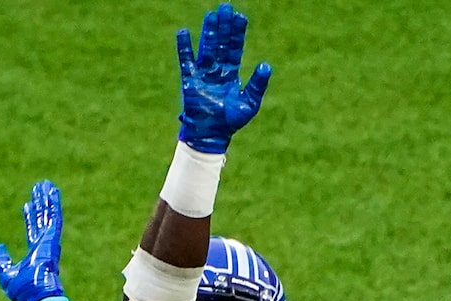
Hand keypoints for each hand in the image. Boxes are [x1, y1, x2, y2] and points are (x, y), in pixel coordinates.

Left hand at [0, 181, 68, 300]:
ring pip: (48, 215)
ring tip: (46, 184)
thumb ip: (1, 261)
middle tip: (41, 189)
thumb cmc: (24, 291)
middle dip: (41, 204)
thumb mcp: (6, 275)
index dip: (30, 217)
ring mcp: (49, 242)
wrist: (37, 298)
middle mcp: (44, 246)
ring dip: (47, 200)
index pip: (32, 231)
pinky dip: (53, 204)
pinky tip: (52, 191)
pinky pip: (53, 218)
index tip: (28, 205)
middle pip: (42, 219)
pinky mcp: (51, 239)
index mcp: (35, 254)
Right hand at [177, 5, 270, 153]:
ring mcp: (203, 74)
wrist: (211, 137)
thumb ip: (257, 84)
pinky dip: (184, 47)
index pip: (235, 48)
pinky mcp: (190, 81)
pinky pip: (186, 61)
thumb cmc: (231, 122)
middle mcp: (217, 70)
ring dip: (209, 32)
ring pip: (207, 48)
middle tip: (226, 7)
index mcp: (231, 74)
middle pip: (221, 43)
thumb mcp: (249, 103)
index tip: (240, 17)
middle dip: (224, 27)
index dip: (237, 33)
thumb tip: (266, 65)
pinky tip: (184, 32)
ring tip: (212, 15)